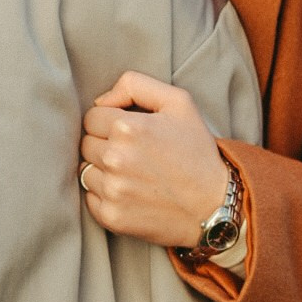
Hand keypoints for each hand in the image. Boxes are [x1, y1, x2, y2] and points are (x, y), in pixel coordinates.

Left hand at [79, 70, 229, 247]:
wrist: (216, 205)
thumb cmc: (197, 150)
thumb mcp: (178, 102)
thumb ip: (134, 85)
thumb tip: (100, 100)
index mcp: (127, 127)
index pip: (91, 118)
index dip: (110, 123)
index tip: (131, 134)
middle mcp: (115, 158)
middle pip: (86, 144)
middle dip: (105, 145)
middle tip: (135, 154)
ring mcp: (113, 190)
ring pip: (85, 171)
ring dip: (103, 171)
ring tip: (133, 174)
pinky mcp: (112, 216)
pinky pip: (90, 198)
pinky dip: (105, 196)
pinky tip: (130, 193)